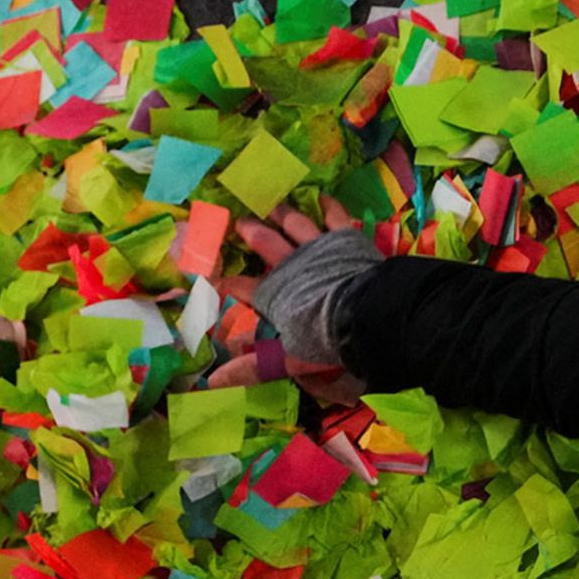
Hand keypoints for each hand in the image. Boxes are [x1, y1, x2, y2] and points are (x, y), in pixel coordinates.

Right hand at [206, 200, 373, 403]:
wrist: (367, 314)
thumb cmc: (327, 338)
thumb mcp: (290, 358)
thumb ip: (253, 367)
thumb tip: (212, 382)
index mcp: (275, 294)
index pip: (243, 287)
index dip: (226, 282)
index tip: (211, 276)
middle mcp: (292, 266)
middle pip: (266, 244)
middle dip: (251, 233)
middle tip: (240, 222)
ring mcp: (317, 249)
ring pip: (295, 224)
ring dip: (282, 213)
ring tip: (272, 203)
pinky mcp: (344, 239)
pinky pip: (335, 217)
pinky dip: (328, 206)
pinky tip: (322, 197)